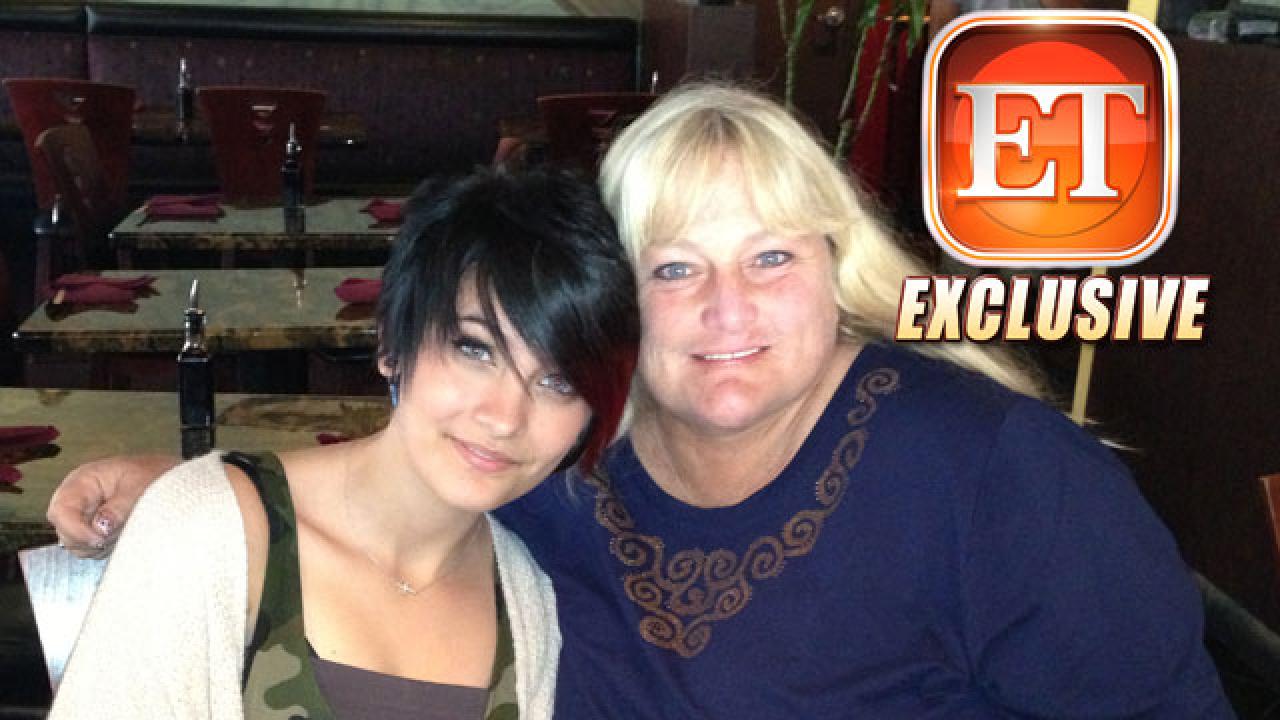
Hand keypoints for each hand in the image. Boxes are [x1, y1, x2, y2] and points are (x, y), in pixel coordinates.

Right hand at [46, 454, 178, 557]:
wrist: (170, 479)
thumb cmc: (154, 474)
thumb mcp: (140, 487)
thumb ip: (119, 507)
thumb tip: (100, 528)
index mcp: (83, 482)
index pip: (61, 511)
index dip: (75, 530)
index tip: (99, 539)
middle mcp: (78, 501)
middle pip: (65, 532)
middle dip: (90, 539)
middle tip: (120, 531)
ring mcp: (85, 517)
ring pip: (78, 545)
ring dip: (101, 545)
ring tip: (127, 527)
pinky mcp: (95, 531)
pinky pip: (92, 549)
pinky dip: (108, 548)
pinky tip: (125, 533)